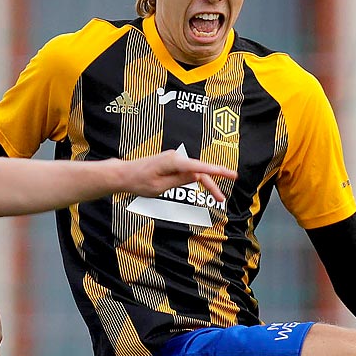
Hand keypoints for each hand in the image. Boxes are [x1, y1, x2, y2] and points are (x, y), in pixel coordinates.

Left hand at [113, 149, 235, 206]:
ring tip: (219, 197)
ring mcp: (175, 160)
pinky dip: (198, 180)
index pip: (199, 167)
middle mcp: (176, 157)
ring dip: (207, 184)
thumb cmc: (139, 181)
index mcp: (173, 162)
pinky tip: (207, 187)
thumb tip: (197, 176)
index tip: (230, 174)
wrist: (125, 175)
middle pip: (200, 171)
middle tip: (224, 198)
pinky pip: (189, 172)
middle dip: (214, 184)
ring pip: (196, 172)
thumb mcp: (160, 187)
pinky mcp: (173, 164)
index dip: (217, 171)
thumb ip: (180, 181)